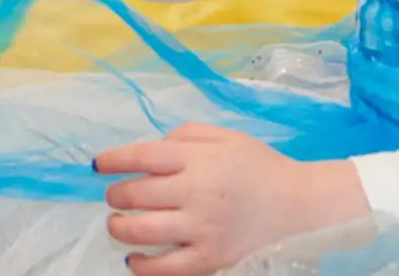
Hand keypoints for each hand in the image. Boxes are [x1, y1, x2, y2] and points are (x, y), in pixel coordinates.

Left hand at [94, 124, 367, 275]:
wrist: (301, 205)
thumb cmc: (259, 167)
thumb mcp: (225, 137)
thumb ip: (184, 136)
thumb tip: (149, 148)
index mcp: (199, 159)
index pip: (141, 156)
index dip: (112, 159)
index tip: (97, 164)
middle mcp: (197, 193)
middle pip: (135, 194)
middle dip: (115, 195)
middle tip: (115, 196)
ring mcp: (203, 229)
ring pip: (142, 231)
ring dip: (119, 227)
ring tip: (117, 223)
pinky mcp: (212, 259)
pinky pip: (165, 269)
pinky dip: (141, 266)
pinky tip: (133, 258)